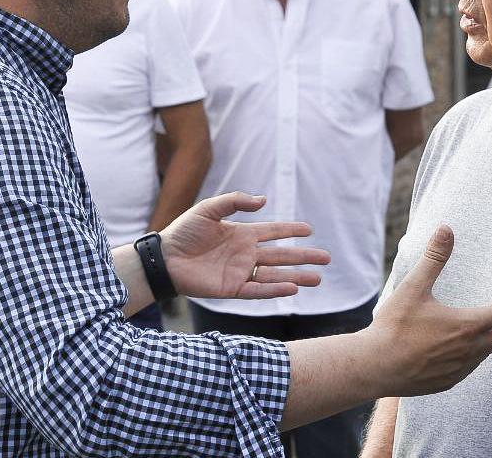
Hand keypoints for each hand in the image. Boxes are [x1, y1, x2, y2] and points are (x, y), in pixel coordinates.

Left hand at [161, 192, 330, 299]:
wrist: (165, 258)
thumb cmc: (184, 231)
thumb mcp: (209, 209)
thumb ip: (235, 202)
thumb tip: (264, 201)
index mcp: (242, 234)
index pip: (274, 231)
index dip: (291, 230)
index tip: (309, 229)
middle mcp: (246, 253)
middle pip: (281, 255)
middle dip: (304, 256)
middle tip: (326, 258)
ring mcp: (241, 272)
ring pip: (275, 275)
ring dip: (296, 277)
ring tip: (318, 279)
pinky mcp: (232, 288)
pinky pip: (258, 289)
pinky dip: (275, 289)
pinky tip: (292, 288)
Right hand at [364, 224, 491, 396]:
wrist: (375, 368)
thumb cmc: (393, 327)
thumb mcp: (413, 288)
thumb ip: (434, 259)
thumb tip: (446, 228)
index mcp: (467, 325)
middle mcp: (471, 349)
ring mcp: (461, 368)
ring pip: (488, 351)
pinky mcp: (449, 381)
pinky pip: (470, 366)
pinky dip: (477, 355)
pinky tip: (473, 352)